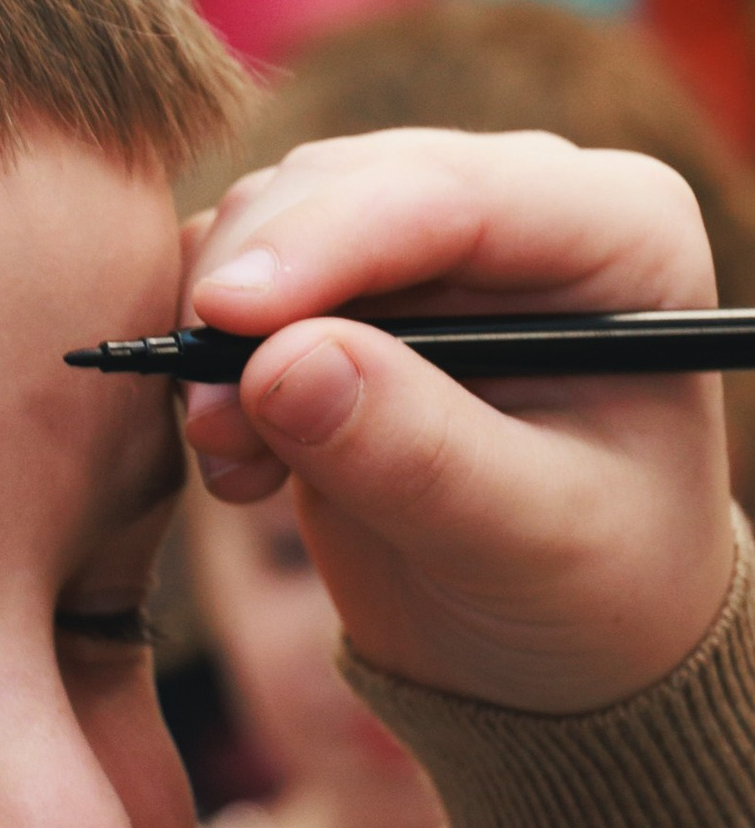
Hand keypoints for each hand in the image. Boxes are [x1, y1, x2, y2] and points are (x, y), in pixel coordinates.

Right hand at [179, 128, 737, 710]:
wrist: (549, 643)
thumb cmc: (586, 591)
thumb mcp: (522, 540)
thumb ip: (416, 454)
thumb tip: (278, 363)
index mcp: (618, 233)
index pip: (450, 192)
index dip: (324, 242)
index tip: (223, 319)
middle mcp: (522, 203)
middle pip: (340, 183)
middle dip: (252, 293)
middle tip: (213, 426)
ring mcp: (426, 239)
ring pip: (269, 218)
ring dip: (219, 334)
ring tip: (237, 460)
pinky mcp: (348, 288)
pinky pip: (237, 275)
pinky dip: (209, 360)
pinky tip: (242, 461)